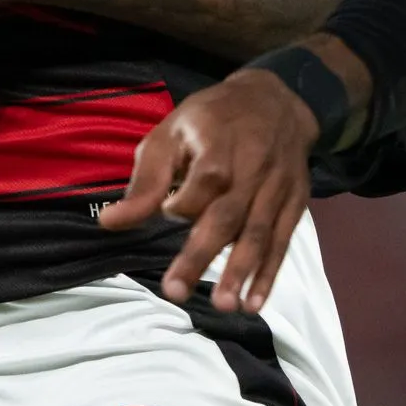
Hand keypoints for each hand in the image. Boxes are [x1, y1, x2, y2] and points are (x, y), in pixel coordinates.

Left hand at [99, 69, 321, 313]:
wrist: (278, 99)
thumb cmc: (212, 120)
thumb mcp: (170, 134)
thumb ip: (145, 182)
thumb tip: (111, 223)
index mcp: (219, 145)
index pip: (203, 182)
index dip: (181, 204)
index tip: (164, 212)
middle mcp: (253, 168)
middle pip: (227, 215)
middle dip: (201, 254)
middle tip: (176, 291)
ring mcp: (277, 188)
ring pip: (258, 233)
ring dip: (241, 271)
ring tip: (223, 306)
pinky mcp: (294, 203)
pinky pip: (282, 241)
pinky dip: (270, 273)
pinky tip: (254, 302)